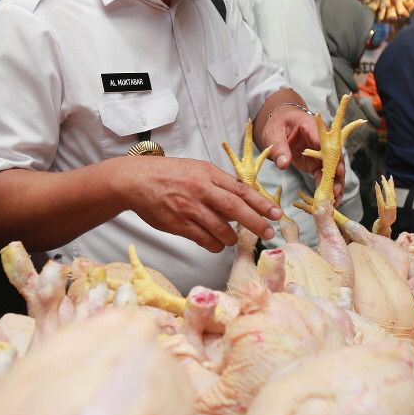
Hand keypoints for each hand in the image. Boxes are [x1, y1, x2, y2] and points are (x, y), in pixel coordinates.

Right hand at [124, 157, 281, 252]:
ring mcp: (189, 208)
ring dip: (232, 238)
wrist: (136, 181)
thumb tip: (242, 202)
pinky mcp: (178, 225)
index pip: (241, 189)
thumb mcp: (197, 169)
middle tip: (269, 232)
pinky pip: (204, 240)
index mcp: (208, 174)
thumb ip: (218, 184)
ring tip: (233, 239)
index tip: (276, 213)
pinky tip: (217, 243)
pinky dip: (215, 244)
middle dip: (256, 222)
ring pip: (221, 229)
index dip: (261, 203)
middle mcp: (201, 190)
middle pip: (235, 208)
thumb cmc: (169, 174)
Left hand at [261, 106, 344, 199]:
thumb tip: (283, 164)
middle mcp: (320, 141)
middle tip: (336, 191)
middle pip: (335, 157)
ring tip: (335, 200)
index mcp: (311, 127)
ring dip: (335, 184)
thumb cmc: (277, 124)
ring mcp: (320, 154)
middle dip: (337, 175)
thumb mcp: (273, 133)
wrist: (278, 124)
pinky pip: (324, 176)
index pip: (325, 142)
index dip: (333, 157)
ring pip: (333, 169)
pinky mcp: (316, 164)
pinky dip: (327, 187)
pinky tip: (329, 198)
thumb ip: (279, 148)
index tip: (337, 171)